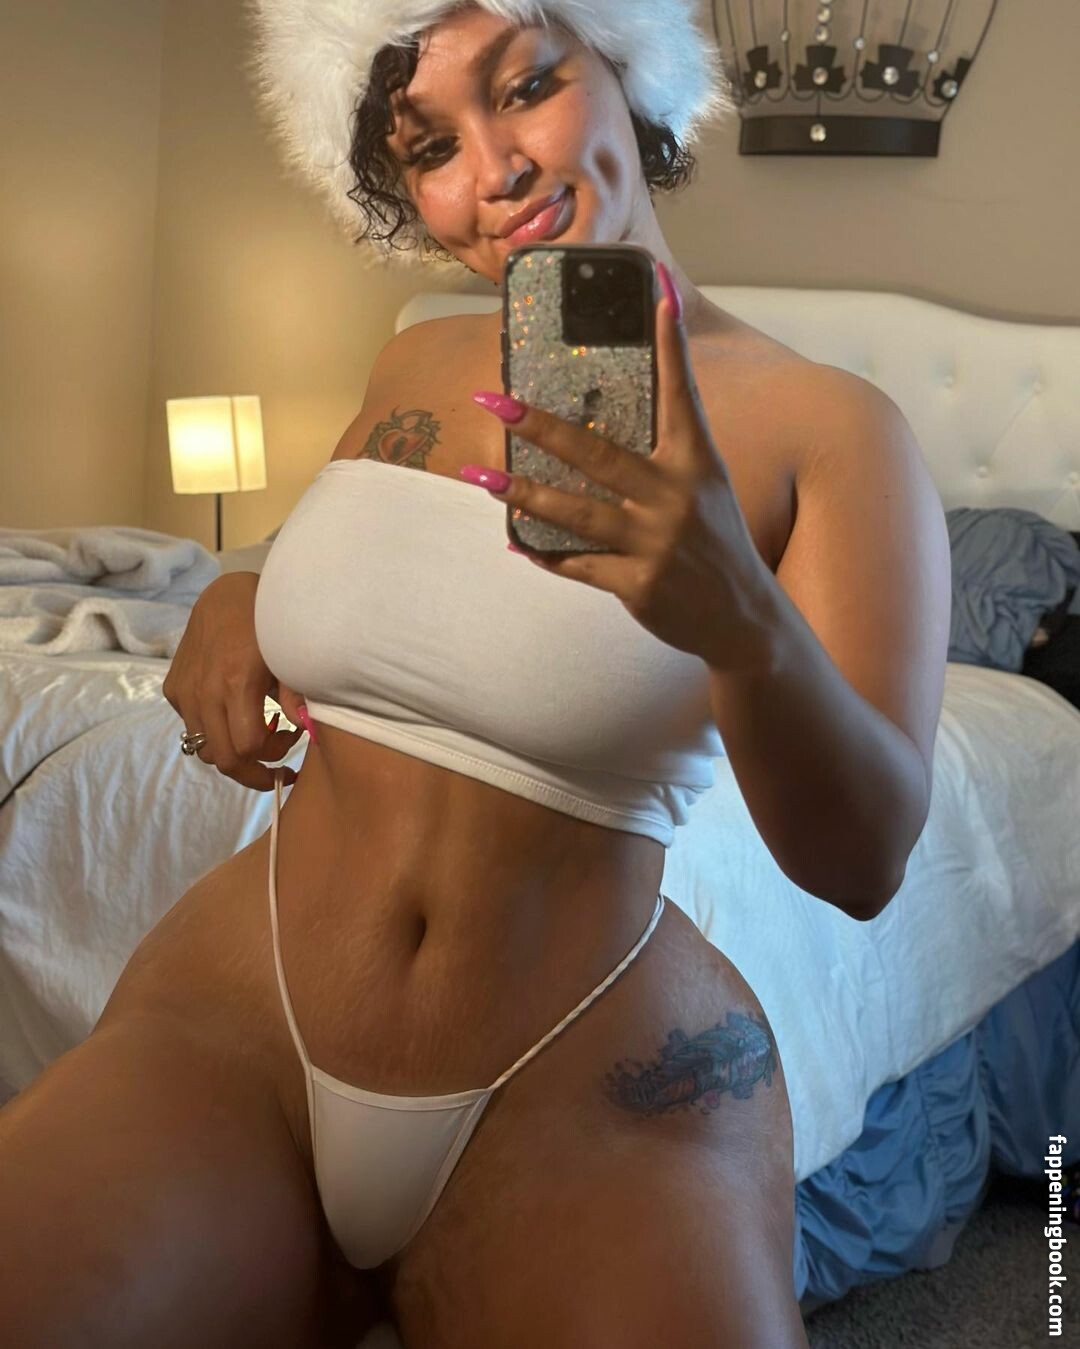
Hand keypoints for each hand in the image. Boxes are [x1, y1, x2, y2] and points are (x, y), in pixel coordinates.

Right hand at [162, 571, 306, 790]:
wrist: (226, 595)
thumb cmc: (266, 624)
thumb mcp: (287, 657)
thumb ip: (294, 697)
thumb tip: (308, 730)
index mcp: (235, 684)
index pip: (248, 748)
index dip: (274, 755)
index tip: (293, 739)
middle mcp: (204, 692)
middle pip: (224, 759)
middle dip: (253, 772)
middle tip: (277, 766)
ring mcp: (184, 692)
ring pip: (204, 749)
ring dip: (233, 753)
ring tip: (258, 736)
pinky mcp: (174, 688)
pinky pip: (192, 726)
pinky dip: (215, 732)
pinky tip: (235, 714)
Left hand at [468, 261, 775, 672]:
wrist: (742, 617)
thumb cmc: (715, 541)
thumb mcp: (706, 486)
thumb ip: (673, 443)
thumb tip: (630, 402)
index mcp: (696, 464)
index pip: (681, 395)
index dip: (672, 347)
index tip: (658, 296)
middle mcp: (675, 499)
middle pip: (598, 455)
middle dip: (542, 426)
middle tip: (496, 400)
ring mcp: (655, 544)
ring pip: (575, 514)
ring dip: (523, 494)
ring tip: (482, 475)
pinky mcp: (638, 584)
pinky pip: (578, 565)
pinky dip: (545, 554)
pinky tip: (514, 541)